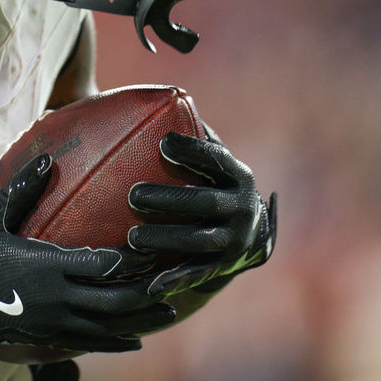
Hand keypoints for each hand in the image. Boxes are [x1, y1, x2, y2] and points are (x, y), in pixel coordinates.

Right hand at [0, 155, 176, 352]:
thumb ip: (24, 188)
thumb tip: (51, 161)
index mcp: (49, 265)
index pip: (107, 264)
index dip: (137, 257)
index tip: (158, 244)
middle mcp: (58, 298)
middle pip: (119, 300)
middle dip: (150, 291)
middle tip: (176, 278)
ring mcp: (53, 323)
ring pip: (110, 327)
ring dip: (142, 319)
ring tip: (169, 312)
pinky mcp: (45, 338)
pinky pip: (90, 344)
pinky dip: (117, 342)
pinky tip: (136, 340)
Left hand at [127, 132, 275, 296]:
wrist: (247, 235)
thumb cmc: (209, 184)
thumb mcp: (208, 161)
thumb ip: (189, 136)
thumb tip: (154, 97)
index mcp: (236, 174)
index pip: (216, 159)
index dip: (193, 151)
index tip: (164, 143)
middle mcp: (242, 207)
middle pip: (205, 202)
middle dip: (170, 199)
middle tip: (132, 194)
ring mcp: (235, 240)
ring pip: (199, 240)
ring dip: (166, 238)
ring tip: (132, 237)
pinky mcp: (222, 267)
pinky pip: (195, 273)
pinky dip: (173, 279)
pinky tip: (148, 283)